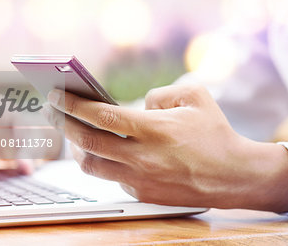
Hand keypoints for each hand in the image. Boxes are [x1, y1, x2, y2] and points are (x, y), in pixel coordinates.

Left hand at [44, 84, 287, 212]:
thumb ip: (160, 94)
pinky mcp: (143, 194)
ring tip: (74, 133)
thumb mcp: (194, 97)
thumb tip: (137, 105)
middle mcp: (142, 157)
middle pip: (88, 142)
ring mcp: (140, 179)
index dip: (73, 105)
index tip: (55, 95)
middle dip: (64, 124)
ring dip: (78, 148)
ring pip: (92, 166)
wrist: (234, 176)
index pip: (101, 116)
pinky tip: (104, 152)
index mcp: (153, 130)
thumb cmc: (215, 133)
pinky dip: (103, 164)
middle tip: (53, 111)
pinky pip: (112, 178)